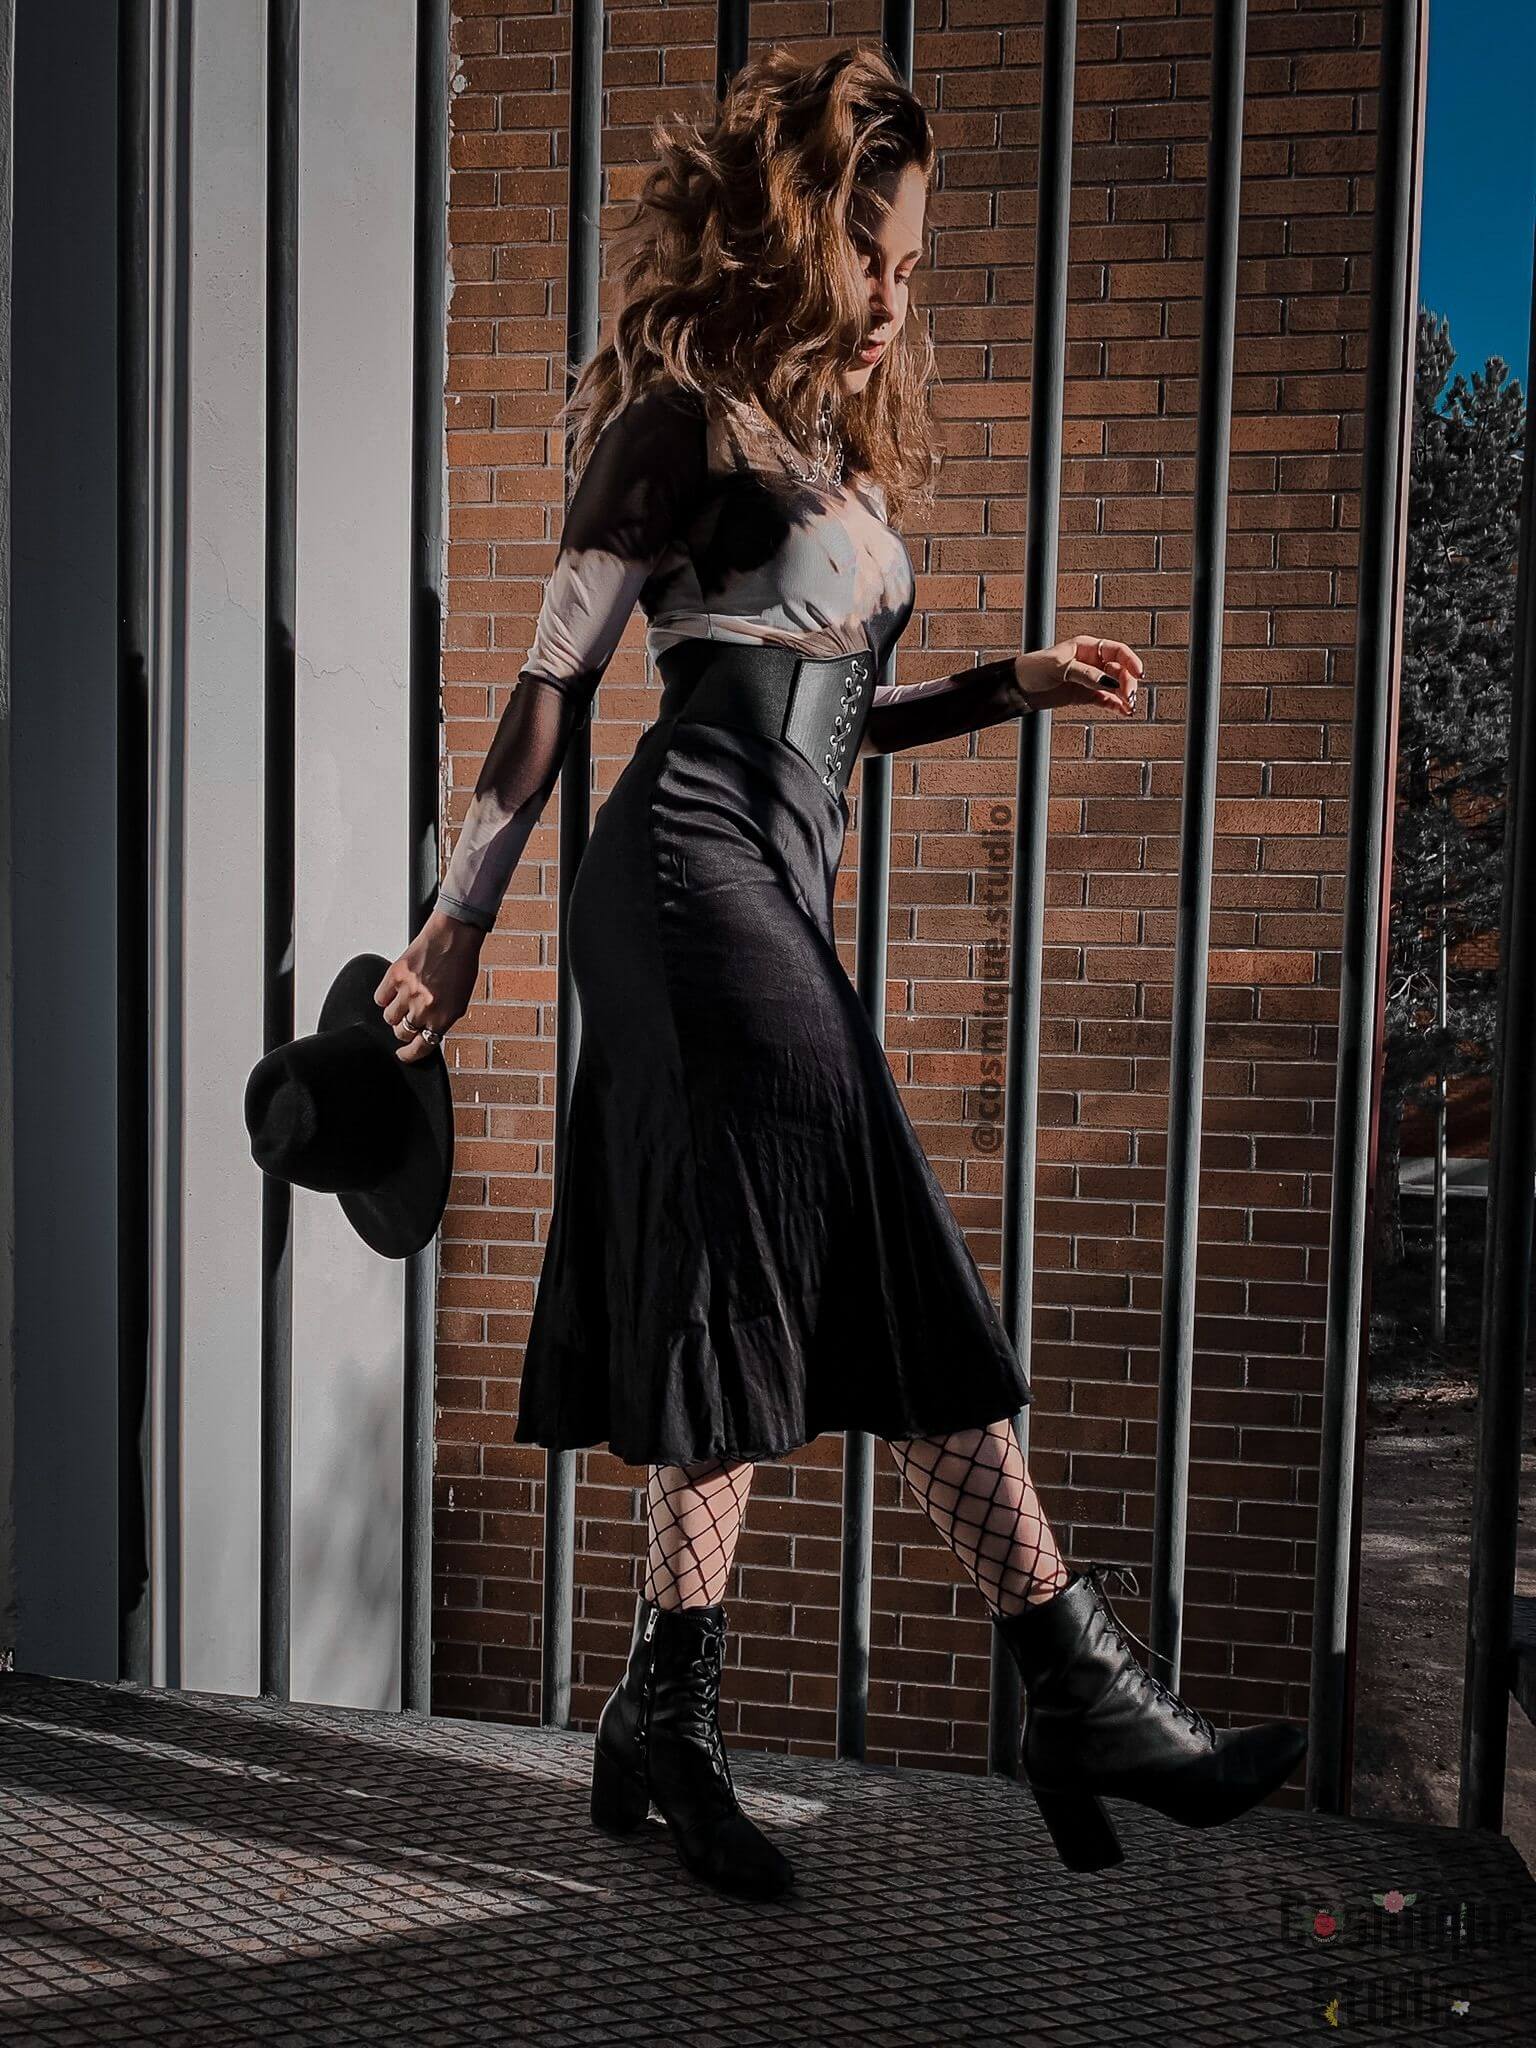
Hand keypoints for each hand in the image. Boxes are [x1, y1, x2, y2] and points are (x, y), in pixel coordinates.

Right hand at [374, 910, 484, 1063]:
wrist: (454, 936)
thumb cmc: (461, 965)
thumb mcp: (459, 1001)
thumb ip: (441, 1020)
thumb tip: (425, 1035)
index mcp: (444, 1017)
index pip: (422, 1047)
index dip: (410, 1055)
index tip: (404, 1055)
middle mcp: (426, 1007)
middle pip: (402, 1032)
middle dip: (405, 1028)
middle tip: (409, 1018)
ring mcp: (408, 992)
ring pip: (389, 1017)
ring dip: (395, 1013)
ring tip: (405, 1000)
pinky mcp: (395, 976)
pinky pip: (380, 997)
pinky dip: (385, 996)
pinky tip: (395, 989)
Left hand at [1015, 635, 1143, 716]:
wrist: (1018, 687)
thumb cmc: (1035, 669)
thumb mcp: (1061, 668)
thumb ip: (1086, 674)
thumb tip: (1110, 683)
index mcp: (1087, 647)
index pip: (1116, 651)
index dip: (1130, 660)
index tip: (1139, 673)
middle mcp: (1092, 662)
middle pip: (1119, 670)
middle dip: (1127, 682)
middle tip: (1129, 697)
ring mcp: (1090, 679)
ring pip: (1115, 686)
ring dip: (1125, 696)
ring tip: (1131, 708)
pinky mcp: (1085, 695)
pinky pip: (1106, 700)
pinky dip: (1116, 706)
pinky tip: (1124, 712)